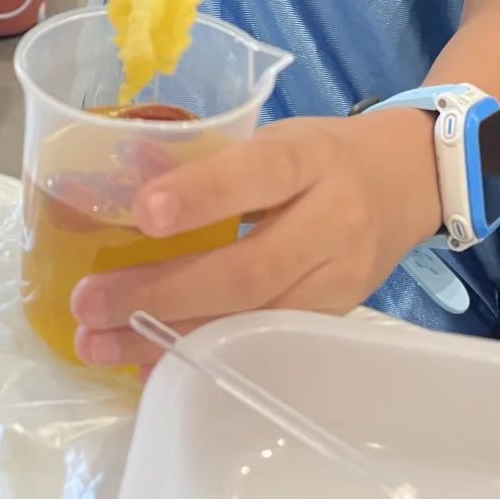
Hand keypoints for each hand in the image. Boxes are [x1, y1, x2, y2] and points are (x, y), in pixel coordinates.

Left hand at [69, 109, 440, 367]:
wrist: (410, 180)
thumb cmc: (322, 154)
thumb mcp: (274, 135)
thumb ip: (210, 160)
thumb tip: (119, 178)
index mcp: (310, 159)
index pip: (258, 175)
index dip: (200, 195)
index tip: (141, 213)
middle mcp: (332, 221)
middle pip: (248, 269)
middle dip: (161, 292)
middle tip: (90, 301)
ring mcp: (338, 280)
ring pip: (252, 319)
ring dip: (169, 337)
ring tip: (99, 343)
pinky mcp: (334, 319)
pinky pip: (264, 344)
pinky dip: (203, 354)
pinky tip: (150, 363)